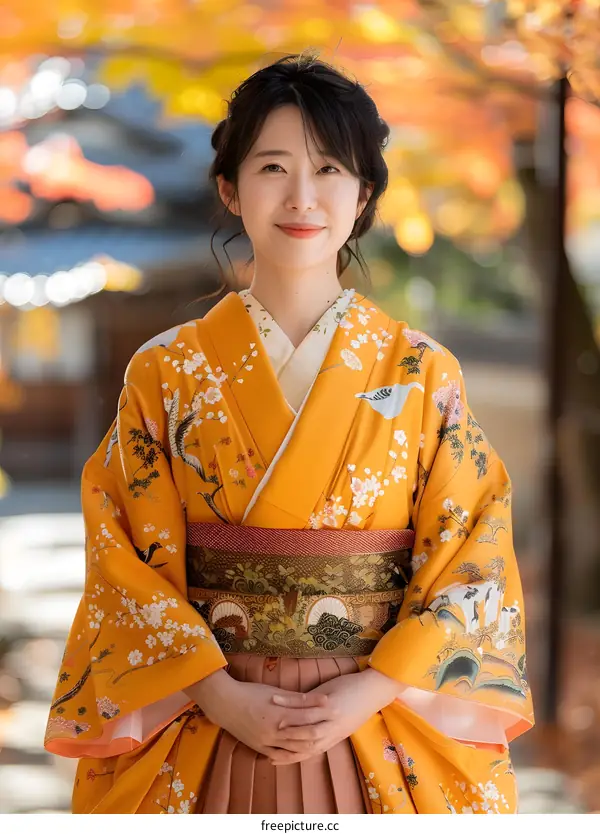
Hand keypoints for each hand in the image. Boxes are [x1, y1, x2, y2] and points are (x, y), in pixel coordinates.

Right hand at [184, 669, 331, 758]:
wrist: (225, 704)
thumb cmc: (251, 693)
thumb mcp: (275, 691)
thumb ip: (298, 698)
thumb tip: (321, 698)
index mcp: (280, 715)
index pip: (308, 717)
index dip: (322, 713)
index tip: (335, 707)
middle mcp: (275, 732)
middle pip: (304, 736)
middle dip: (321, 731)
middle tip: (334, 725)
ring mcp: (267, 742)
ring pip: (295, 749)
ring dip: (310, 745)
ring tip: (323, 739)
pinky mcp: (260, 748)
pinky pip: (280, 756)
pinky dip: (292, 755)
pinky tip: (301, 752)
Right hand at [268, 668, 400, 765]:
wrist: (373, 690)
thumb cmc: (354, 703)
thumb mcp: (337, 719)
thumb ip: (321, 726)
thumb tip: (303, 727)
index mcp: (332, 738)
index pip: (307, 752)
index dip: (289, 756)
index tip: (272, 757)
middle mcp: (330, 733)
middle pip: (303, 744)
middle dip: (282, 744)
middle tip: (263, 741)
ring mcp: (331, 719)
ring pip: (303, 728)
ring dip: (283, 725)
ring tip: (265, 721)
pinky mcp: (331, 705)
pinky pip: (305, 706)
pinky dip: (288, 703)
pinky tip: (274, 699)